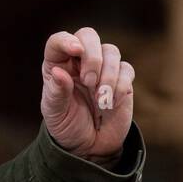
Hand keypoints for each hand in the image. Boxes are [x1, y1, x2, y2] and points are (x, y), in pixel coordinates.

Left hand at [40, 27, 134, 164]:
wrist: (88, 145)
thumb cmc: (66, 125)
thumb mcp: (55, 112)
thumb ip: (57, 92)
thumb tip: (59, 73)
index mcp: (57, 64)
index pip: (58, 40)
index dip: (66, 40)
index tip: (75, 50)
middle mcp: (79, 61)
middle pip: (88, 35)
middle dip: (92, 55)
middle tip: (88, 81)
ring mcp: (102, 68)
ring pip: (111, 51)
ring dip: (108, 73)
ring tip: (100, 98)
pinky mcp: (122, 79)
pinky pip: (127, 69)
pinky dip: (121, 84)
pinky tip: (111, 102)